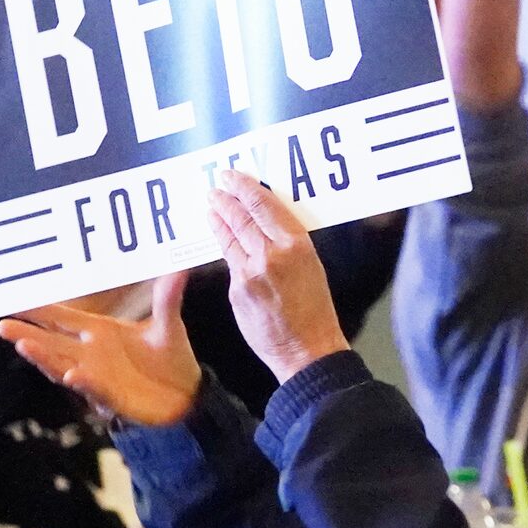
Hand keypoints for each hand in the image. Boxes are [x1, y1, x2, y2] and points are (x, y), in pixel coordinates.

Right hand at [0, 272, 200, 424]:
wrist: (187, 396)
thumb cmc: (170, 359)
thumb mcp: (168, 325)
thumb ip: (167, 298)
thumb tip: (179, 267)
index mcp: (99, 332)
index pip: (61, 319)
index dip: (37, 312)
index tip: (10, 303)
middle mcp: (91, 353)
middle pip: (52, 343)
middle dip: (27, 334)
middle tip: (2, 326)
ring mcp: (98, 376)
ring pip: (62, 365)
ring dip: (44, 357)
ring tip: (24, 346)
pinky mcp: (112, 396)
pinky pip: (93, 388)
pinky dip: (82, 381)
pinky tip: (72, 374)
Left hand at [210, 173, 351, 384]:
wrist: (307, 350)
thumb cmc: (316, 310)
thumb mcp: (311, 267)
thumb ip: (287, 245)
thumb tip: (265, 226)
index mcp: (297, 245)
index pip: (264, 206)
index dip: (245, 188)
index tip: (232, 177)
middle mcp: (272, 255)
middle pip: (242, 218)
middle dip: (226, 199)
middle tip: (215, 187)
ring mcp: (251, 273)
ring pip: (231, 238)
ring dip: (219, 220)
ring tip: (211, 206)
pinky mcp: (237, 291)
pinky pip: (231, 265)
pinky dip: (226, 249)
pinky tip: (222, 240)